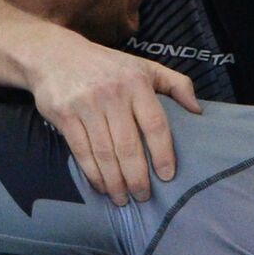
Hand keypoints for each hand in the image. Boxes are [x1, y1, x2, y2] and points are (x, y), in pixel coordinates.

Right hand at [26, 33, 200, 205]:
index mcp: (137, 83)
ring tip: (123, 199)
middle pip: (128, 145)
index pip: (154, 123)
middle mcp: (112, 94)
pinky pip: (81, 151)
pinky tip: (102, 187)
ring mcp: (86, 105)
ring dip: (115, 181)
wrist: (55, 55)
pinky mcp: (65, 115)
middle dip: (137, 177)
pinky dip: (93, 174)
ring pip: (104, 153)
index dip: (162, 152)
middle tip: (143, 196)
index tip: (167, 176)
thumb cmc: (109, 67)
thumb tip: (199, 111)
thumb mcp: (145, 67)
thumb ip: (176, 85)